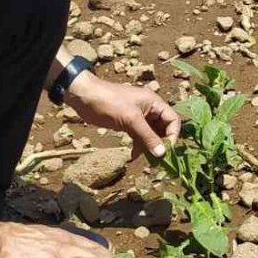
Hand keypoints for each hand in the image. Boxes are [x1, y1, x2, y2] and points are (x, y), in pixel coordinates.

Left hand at [66, 72, 180, 158]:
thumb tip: (162, 153)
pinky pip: (139, 137)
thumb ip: (147, 136)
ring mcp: (138, 117)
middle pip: (163, 129)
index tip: (166, 150)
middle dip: (161, 144)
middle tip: (157, 159)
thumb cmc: (109, 102)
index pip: (173, 120)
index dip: (173, 135)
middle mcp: (149, 109)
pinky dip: (137, 147)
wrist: (84, 97)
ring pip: (151, 135)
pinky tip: (132, 157)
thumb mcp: (131, 119)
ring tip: (146, 160)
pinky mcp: (128, 123)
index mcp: (154, 103)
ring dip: (149, 147)